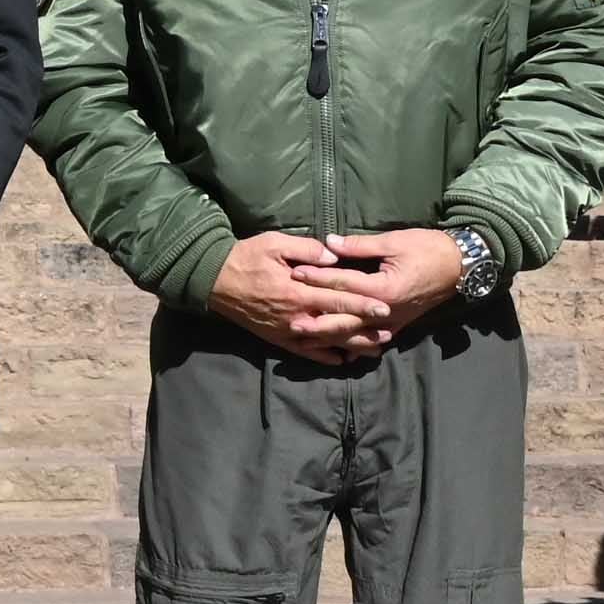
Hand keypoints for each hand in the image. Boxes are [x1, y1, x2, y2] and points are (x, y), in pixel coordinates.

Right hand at [205, 233, 394, 358]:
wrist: (214, 280)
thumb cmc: (245, 257)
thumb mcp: (275, 244)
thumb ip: (306, 250)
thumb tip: (334, 256)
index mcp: (298, 292)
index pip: (338, 299)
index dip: (363, 304)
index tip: (385, 308)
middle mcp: (296, 316)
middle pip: (337, 325)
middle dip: (365, 329)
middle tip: (389, 332)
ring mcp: (287, 330)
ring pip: (325, 342)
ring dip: (351, 346)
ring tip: (374, 349)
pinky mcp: (277, 338)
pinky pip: (305, 351)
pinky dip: (324, 357)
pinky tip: (341, 359)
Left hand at [294, 228, 465, 359]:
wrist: (460, 266)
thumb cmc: (428, 249)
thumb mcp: (394, 241)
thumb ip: (359, 246)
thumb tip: (329, 244)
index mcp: (384, 289)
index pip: (344, 284)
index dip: (318, 278)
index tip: (295, 273)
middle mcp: (387, 311)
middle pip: (345, 319)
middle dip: (317, 320)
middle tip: (291, 320)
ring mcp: (393, 322)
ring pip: (356, 334)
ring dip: (330, 336)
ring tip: (306, 338)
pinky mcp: (399, 326)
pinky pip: (372, 340)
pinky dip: (354, 345)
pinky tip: (337, 352)